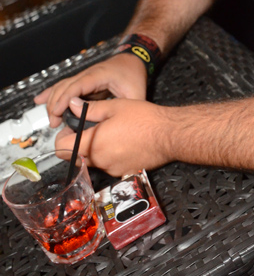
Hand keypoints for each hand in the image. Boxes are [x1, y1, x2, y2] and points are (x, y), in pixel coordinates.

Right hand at [35, 53, 148, 127]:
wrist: (133, 60)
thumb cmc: (133, 73)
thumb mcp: (135, 93)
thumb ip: (126, 108)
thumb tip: (117, 124)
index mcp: (99, 75)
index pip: (77, 86)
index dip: (65, 99)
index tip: (57, 112)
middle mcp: (88, 74)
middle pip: (64, 87)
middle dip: (55, 104)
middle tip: (54, 123)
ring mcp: (84, 77)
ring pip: (62, 87)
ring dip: (53, 101)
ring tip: (51, 119)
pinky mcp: (83, 82)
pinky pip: (64, 87)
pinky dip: (51, 93)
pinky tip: (40, 99)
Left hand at [55, 97, 173, 176]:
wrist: (169, 135)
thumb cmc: (146, 120)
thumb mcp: (115, 107)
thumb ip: (90, 108)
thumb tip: (73, 104)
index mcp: (94, 143)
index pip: (62, 148)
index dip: (62, 136)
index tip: (71, 127)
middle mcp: (100, 160)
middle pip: (75, 157)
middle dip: (77, 142)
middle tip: (89, 127)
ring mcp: (112, 168)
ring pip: (92, 161)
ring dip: (93, 148)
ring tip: (109, 132)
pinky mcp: (124, 171)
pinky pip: (108, 164)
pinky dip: (108, 155)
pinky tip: (121, 141)